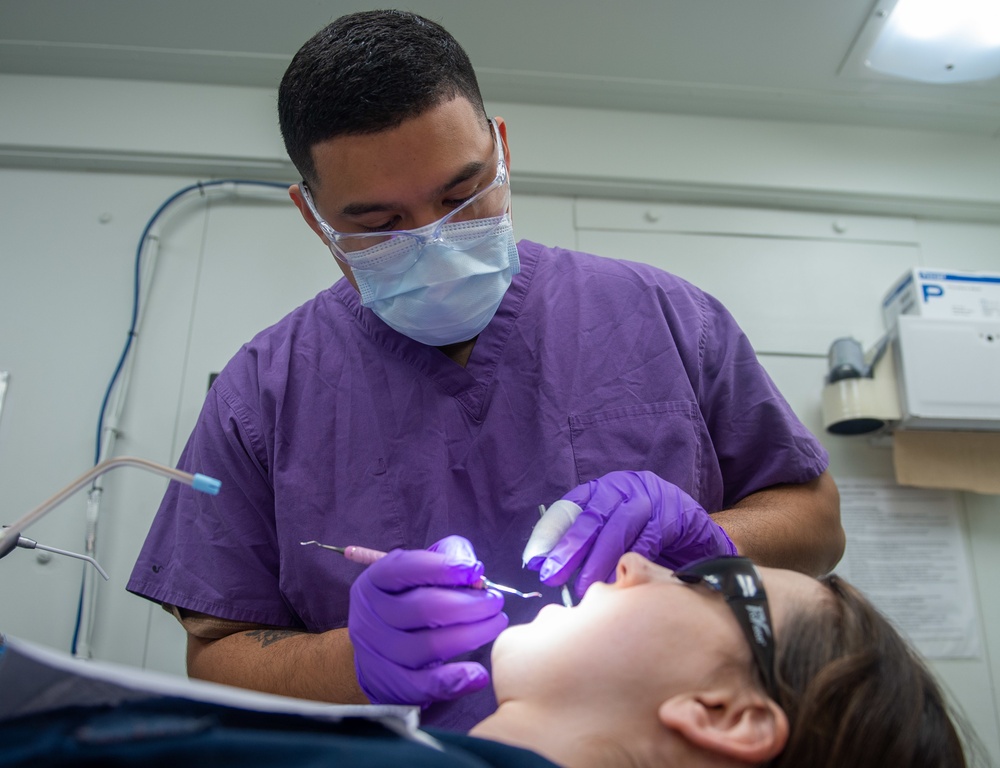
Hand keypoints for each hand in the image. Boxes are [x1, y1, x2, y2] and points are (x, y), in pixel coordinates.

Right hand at [348, 535, 507, 706]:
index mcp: (376, 579)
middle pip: (423, 609)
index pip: (407, 568)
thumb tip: (475, 571)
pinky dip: (456, 681)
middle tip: (496, 602)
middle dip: (468, 605)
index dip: (444, 567)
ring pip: (429, 647)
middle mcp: (372, 615)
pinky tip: (479, 674)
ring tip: (496, 624)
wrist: (375, 648)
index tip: (477, 570)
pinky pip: (425, 685)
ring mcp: (379, 653)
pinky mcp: (392, 684)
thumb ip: (448, 555)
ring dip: (471, 636)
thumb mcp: (419, 568)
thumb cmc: (407, 598)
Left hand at [528, 471, 736, 596]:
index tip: (533, 560)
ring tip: (584, 587)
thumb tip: (544, 566)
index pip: (569, 508)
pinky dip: (629, 562)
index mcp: (603, 489)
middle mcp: (624, 488)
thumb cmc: (646, 531)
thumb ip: (584, 542)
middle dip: (568, 549)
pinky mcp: (671, 517)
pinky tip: (617, 582)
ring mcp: (648, 500)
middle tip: (551, 576)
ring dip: (598, 561)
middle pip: (591, 518)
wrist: (695, 526)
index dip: (549, 534)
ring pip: (617, 529)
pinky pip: (646, 541)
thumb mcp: (612, 529)